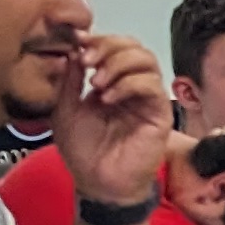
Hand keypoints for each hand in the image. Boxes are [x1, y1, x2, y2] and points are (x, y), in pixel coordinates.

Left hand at [55, 33, 171, 209]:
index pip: (114, 46)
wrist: (97, 184)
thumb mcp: (65, 109)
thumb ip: (70, 80)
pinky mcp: (160, 113)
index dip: (99, 40)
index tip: (78, 43)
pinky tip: (108, 98)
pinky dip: (129, 84)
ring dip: (118, 63)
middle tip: (88, 60)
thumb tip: (73, 50)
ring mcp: (148, 98)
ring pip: (146, 59)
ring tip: (97, 82)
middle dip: (109, 46)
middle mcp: (132, 85)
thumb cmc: (83, 151)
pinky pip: (152, 85)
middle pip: (133, 46)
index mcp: (112, 81)